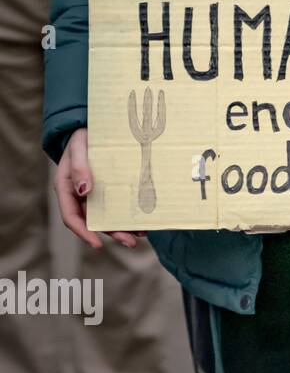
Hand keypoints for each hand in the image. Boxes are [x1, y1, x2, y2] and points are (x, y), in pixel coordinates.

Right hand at [55, 128, 139, 248]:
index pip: (71, 217)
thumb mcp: (78, 148)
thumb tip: (84, 190)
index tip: (97, 243)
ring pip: (106, 216)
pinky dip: (126, 214)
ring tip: (141, 235)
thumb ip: (80, 167)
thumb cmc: (82, 138)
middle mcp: (78, 195)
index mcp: (65, 188)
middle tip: (130, 242)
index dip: (84, 232)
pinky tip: (141, 221)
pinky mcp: (106, 190)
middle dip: (111, 233)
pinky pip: (115, 206)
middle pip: (93, 221)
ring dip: (122, 228)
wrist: (91, 128)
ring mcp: (93, 194)